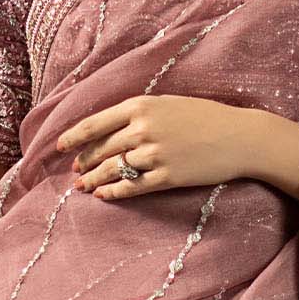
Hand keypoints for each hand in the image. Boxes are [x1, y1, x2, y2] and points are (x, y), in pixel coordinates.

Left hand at [55, 94, 298, 200]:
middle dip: (84, 162)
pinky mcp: (168, 176)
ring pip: (113, 170)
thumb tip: (110, 130)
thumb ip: (139, 113)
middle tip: (75, 170)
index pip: (95, 123)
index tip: (58, 146)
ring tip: (83, 186)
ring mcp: (155, 154)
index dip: (72, 137)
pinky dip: (115, 193)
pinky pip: (132, 187)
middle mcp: (143, 129)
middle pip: (101, 149)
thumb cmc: (205, 117)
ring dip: (94, 180)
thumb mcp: (169, 103)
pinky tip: (104, 196)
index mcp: (141, 106)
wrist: (240, 136)